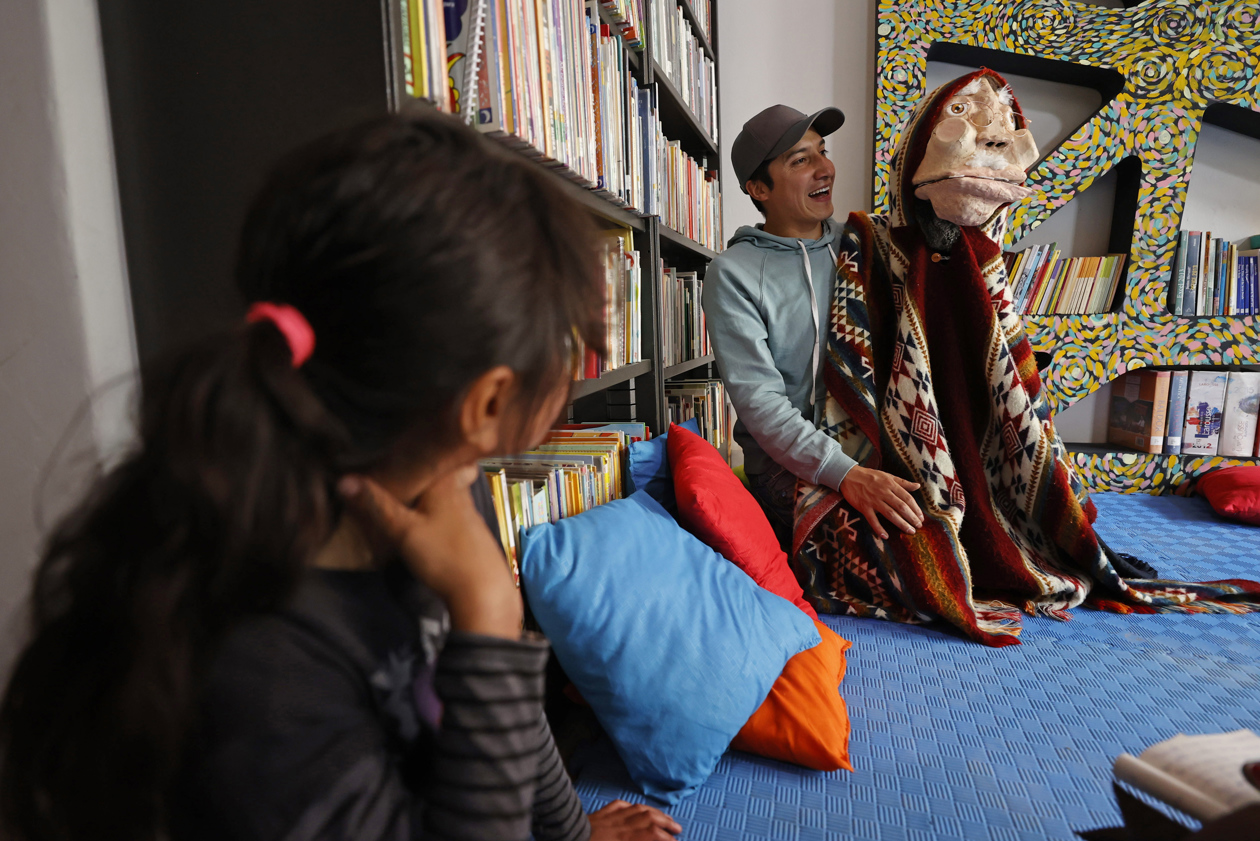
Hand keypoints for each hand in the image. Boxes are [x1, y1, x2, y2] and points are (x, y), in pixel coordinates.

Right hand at [338, 467, 521, 638]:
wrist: (482, 590)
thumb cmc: (444, 555)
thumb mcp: (403, 530)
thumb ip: (376, 505)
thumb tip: (344, 479)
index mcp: (445, 483)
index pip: (428, 455)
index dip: (409, 450)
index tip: (388, 447)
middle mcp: (459, 491)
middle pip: (434, 474)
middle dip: (414, 473)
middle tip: (387, 470)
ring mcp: (467, 511)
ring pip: (441, 493)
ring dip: (423, 493)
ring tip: (398, 493)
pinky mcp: (469, 530)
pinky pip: (446, 510)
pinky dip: (432, 510)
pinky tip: (421, 519)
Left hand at [589, 800, 680, 839]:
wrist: (564, 838)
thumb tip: (647, 839)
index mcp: (624, 839)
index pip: (652, 835)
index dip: (666, 839)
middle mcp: (620, 825)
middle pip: (649, 819)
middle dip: (666, 823)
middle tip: (678, 830)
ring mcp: (610, 817)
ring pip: (638, 809)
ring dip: (654, 812)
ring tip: (665, 818)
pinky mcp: (600, 813)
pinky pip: (620, 805)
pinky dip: (631, 806)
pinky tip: (637, 808)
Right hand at [839, 466, 922, 539]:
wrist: (849, 475)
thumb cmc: (870, 476)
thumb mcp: (887, 476)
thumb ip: (903, 482)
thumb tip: (918, 486)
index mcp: (890, 484)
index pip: (907, 498)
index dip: (916, 509)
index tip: (921, 517)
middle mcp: (884, 492)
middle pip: (901, 507)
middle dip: (912, 518)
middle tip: (918, 526)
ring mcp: (873, 500)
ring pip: (890, 514)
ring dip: (901, 524)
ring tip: (910, 531)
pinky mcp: (864, 507)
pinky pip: (872, 519)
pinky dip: (878, 528)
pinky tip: (885, 536)